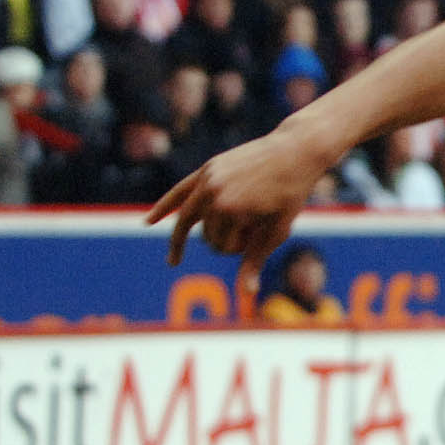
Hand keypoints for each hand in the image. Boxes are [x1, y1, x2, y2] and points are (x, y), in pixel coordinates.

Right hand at [146, 128, 336, 303]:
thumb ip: (256, 259)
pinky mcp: (208, 168)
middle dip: (225, 239)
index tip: (258, 238)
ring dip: (204, 231)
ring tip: (183, 254)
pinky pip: (180, 191)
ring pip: (193, 218)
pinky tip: (148, 223)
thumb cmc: (291, 195)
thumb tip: (247, 293)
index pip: (220, 246)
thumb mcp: (276, 230)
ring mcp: (208, 177)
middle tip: (251, 229)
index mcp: (229, 210)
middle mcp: (213, 192)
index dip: (238, 249)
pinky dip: (164, 207)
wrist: (295, 151)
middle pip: (206, 233)